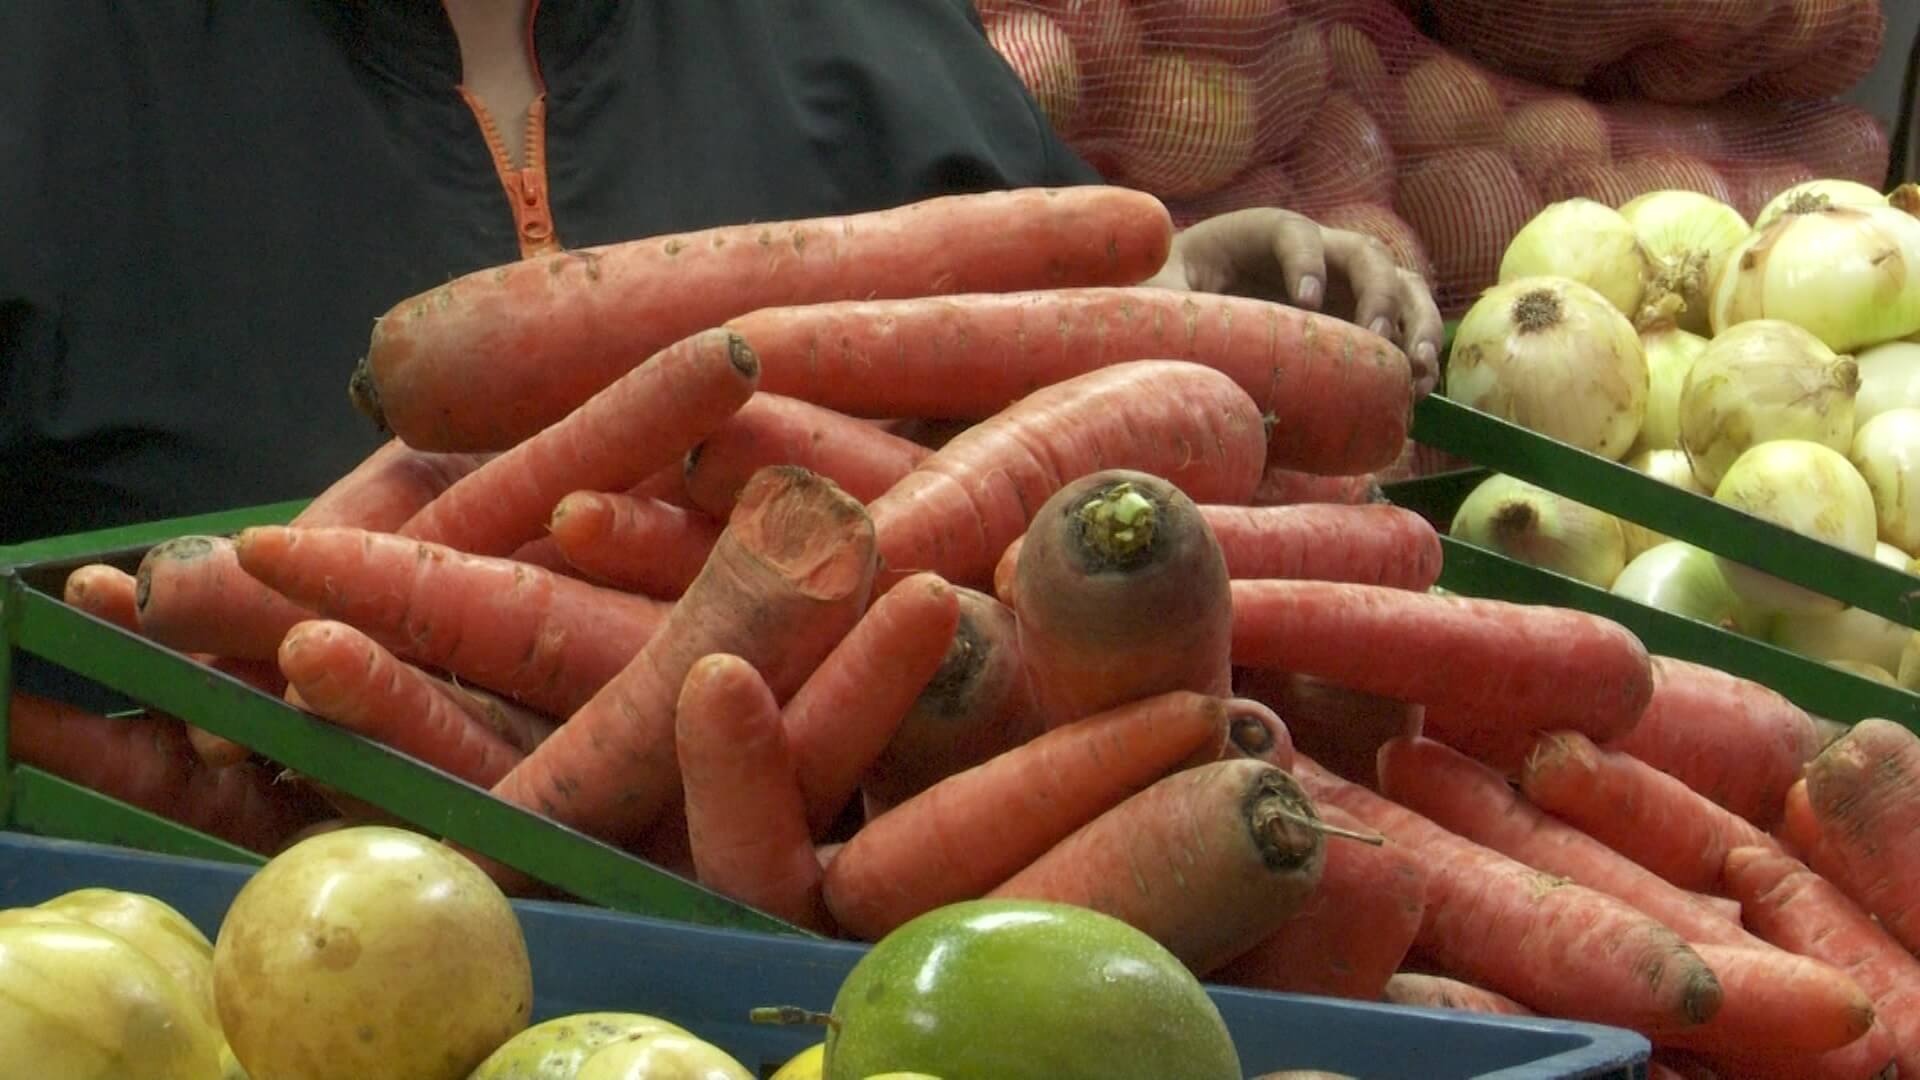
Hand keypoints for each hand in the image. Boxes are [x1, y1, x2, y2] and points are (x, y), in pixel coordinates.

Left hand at [1149, 207, 1443, 397]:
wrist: (1190, 304)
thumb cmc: (1171, 291)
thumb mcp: (1159, 293)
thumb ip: (1165, 304)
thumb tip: (1167, 341)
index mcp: (1259, 234)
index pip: (1294, 232)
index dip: (1307, 261)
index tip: (1307, 302)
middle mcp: (1314, 251)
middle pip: (1364, 254)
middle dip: (1377, 295)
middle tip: (1376, 341)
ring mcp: (1344, 283)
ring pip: (1400, 285)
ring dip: (1415, 325)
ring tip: (1418, 372)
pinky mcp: (1360, 316)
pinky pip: (1402, 325)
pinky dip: (1416, 352)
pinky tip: (1418, 390)